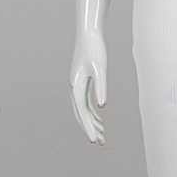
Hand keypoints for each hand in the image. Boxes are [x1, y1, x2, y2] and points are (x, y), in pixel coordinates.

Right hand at [70, 30, 107, 144]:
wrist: (88, 34)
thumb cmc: (94, 49)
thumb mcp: (100, 69)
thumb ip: (101, 88)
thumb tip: (102, 106)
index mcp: (76, 87)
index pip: (82, 113)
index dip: (88, 128)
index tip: (94, 141)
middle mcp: (74, 88)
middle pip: (81, 114)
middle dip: (90, 129)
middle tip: (100, 143)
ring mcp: (77, 85)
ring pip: (83, 110)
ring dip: (91, 122)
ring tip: (101, 135)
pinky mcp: (83, 81)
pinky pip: (86, 102)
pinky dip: (92, 112)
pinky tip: (100, 119)